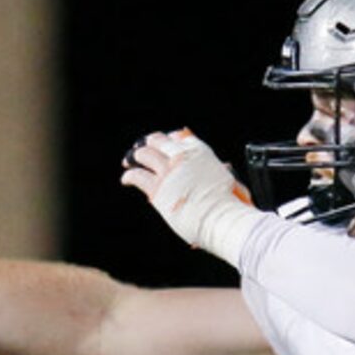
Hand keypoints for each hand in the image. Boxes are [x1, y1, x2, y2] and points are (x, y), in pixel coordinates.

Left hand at [121, 130, 264, 264]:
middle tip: (143, 150)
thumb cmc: (228, 204)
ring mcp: (168, 170)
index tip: (166, 145)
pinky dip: (129, 176)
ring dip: (136, 157)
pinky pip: (136, 175)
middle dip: (150, 144)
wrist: (221, 217)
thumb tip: (225, 176)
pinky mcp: (157, 188)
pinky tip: (126, 179)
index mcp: (200, 151)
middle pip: (158, 140)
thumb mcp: (227, 179)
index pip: (179, 137)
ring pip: (144, 154)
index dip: (170, 140)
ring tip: (130, 162)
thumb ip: (216, 174)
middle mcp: (182, 156)